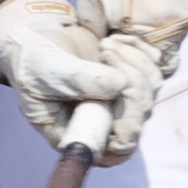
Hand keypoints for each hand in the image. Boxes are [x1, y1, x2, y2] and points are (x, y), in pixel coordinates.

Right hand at [0, 0, 160, 164]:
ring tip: (105, 45)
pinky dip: (139, 48)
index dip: (126, 126)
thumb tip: (119, 85)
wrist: (37, 38)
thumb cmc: (32, 61)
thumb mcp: (45, 70)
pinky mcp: (132, 77)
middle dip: (130, 81)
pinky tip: (115, 39)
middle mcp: (104, 123)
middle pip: (139, 117)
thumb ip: (77, 79)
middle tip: (105, 52)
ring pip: (150, 90)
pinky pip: (155, 67)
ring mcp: (121, 101)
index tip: (116, 90)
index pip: (118, 150)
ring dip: (133, 61)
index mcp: (79, 135)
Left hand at [76, 0, 187, 76]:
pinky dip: (166, 2)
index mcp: (160, 20)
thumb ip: (102, 33)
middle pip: (167, 46)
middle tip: (119, 33)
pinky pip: (184, 0)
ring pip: (177, 23)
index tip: (113, 50)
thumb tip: (106, 50)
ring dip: (156, 23)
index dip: (131, 64)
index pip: (153, 65)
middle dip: (144, 46)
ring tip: (131, 7)